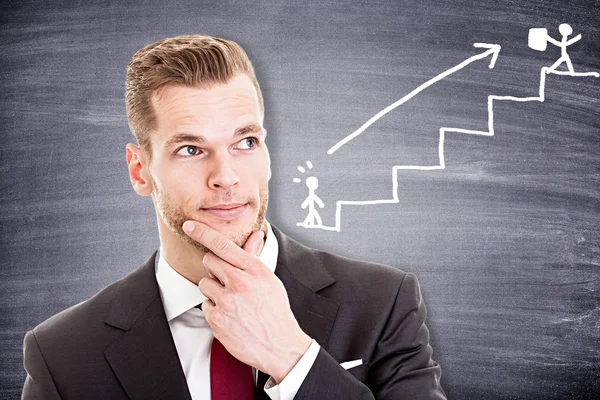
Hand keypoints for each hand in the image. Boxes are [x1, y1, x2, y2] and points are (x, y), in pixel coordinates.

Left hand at [182, 221, 311, 382]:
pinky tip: (230, 316)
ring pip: (205, 284)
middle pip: (209, 261)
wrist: (280, 346)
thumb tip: (255, 235)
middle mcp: (240, 283)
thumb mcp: (269, 280)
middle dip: (214, 268)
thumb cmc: (276, 311)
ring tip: (232, 301)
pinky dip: (214, 310)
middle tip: (226, 279)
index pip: (223, 245)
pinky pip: (205, 305)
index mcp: (255, 270)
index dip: (203, 233)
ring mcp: (227, 302)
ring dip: (214, 291)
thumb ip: (254, 258)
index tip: (190, 225)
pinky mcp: (217, 319)